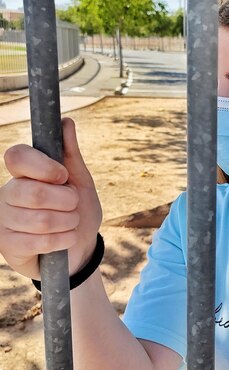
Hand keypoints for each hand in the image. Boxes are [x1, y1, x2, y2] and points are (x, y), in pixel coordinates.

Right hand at [0, 117, 101, 279]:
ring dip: (68, 223)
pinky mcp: (7, 245)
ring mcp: (4, 219)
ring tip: (70, 222)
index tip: (62, 176)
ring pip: (40, 220)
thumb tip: (66, 121)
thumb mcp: (80, 181)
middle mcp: (7, 192)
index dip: (43, 167)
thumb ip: (70, 154)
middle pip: (33, 193)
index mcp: (22, 172)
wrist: (79, 248)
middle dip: (66, 201)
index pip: (16, 156)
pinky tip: (63, 240)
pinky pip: (40, 241)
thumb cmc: (77, 210)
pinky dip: (62, 240)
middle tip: (73, 204)